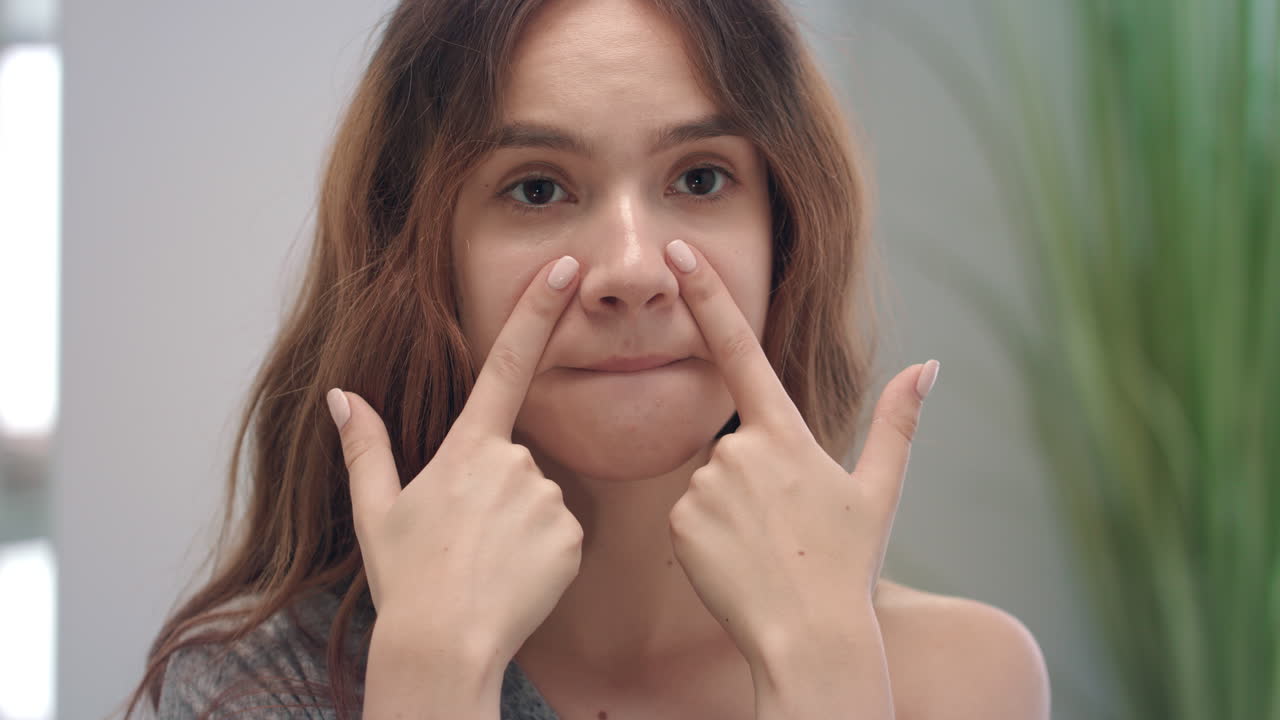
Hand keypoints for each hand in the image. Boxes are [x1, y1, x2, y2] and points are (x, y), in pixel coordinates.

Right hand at [328, 255, 585, 663]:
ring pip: (540, 497)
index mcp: (466, 447)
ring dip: (520, 522)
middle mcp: (514, 462)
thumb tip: (341, 397)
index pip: (507, 362)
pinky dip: (543, 551)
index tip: (566, 267)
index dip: (539, 309)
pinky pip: (562, 532)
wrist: (444, 645)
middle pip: (516, 459)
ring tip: (488, 563)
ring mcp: (548, 498)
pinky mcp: (574, 536)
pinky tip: (515, 577)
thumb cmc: (407, 578)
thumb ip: (366, 446)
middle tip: (467, 539)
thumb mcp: (377, 510)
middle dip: (497, 491)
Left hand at [662, 239, 938, 663]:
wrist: (808, 636)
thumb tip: (932, 366)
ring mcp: (705, 486)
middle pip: (732, 443)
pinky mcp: (679, 521)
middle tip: (783, 526)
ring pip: (708, 482)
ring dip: (730, 508)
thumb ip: (899, 422)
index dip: (707, 296)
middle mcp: (738, 450)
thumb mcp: (879, 490)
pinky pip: (687, 516)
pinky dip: (706, 535)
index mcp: (785, 434)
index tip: (676, 251)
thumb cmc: (846, 563)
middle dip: (753, 477)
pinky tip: (735, 561)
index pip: (739, 349)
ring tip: (762, 547)